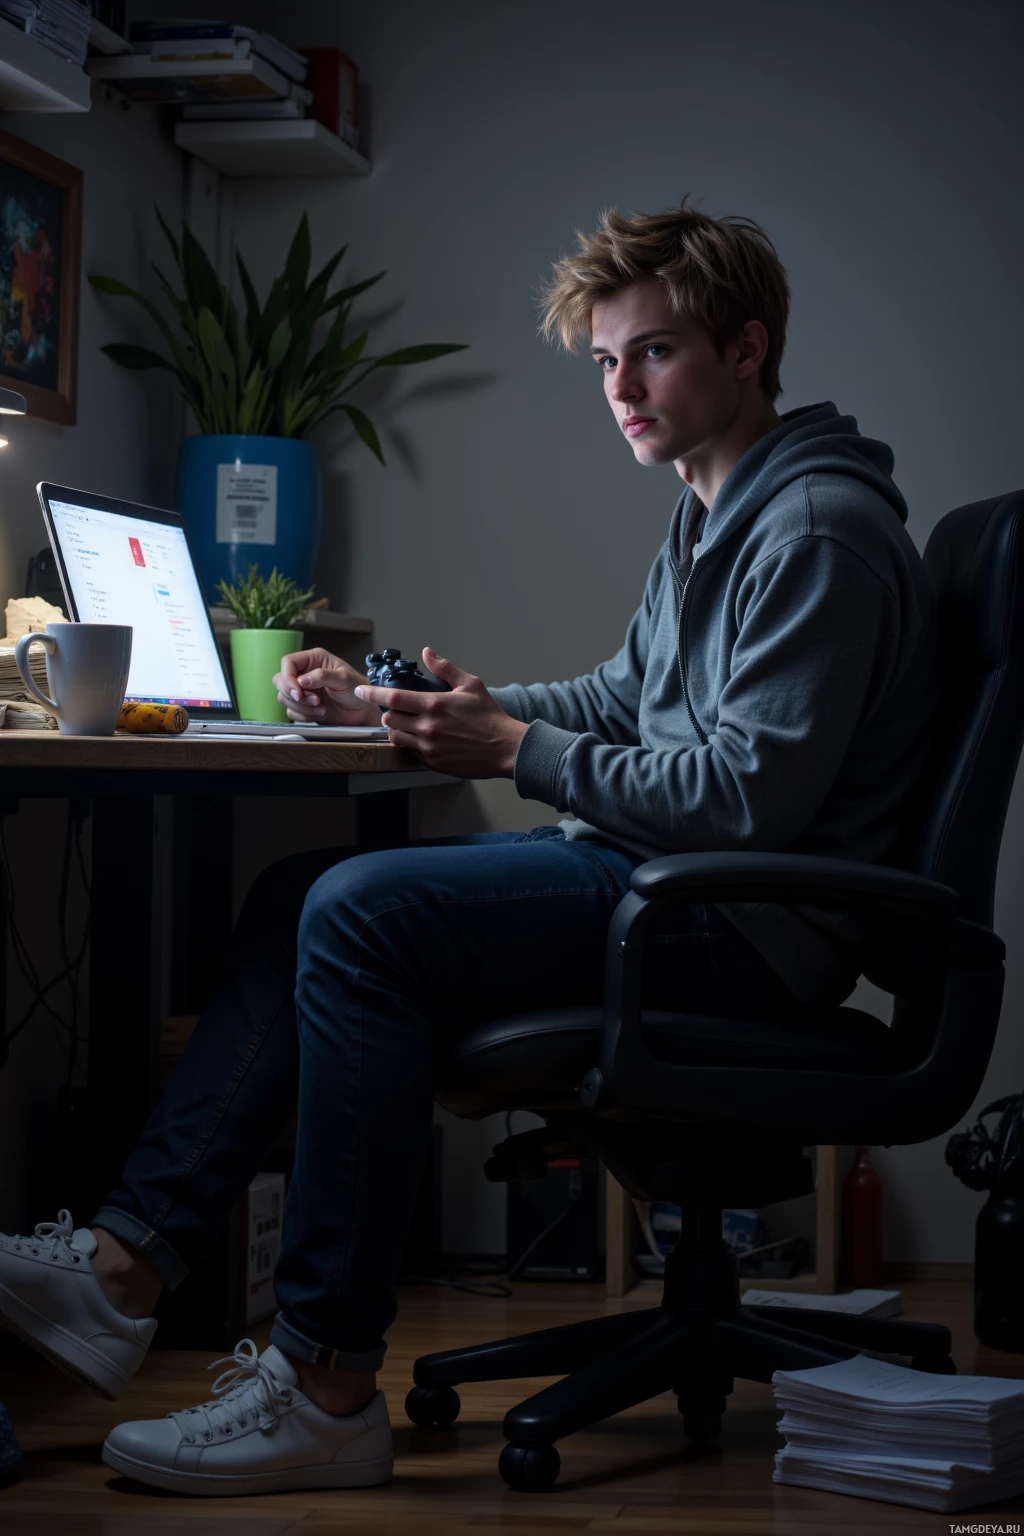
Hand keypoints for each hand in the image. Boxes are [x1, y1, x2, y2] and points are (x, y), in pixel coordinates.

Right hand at [273, 647, 377, 726]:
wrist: (362, 711)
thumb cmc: (357, 690)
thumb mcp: (344, 678)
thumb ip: (322, 676)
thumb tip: (302, 680)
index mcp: (313, 659)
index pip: (288, 662)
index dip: (288, 677)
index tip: (298, 692)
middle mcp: (305, 673)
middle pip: (279, 679)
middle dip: (293, 694)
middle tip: (313, 701)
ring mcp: (303, 690)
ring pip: (284, 697)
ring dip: (301, 707)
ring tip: (322, 708)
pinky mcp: (303, 706)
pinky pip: (291, 712)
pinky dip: (304, 716)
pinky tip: (321, 713)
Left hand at [354, 648, 528, 776]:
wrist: (505, 748)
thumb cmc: (489, 716)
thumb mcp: (470, 685)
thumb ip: (445, 668)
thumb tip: (428, 652)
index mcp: (434, 705)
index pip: (393, 698)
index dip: (372, 693)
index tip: (361, 690)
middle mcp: (428, 727)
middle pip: (390, 719)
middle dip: (389, 712)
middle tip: (396, 709)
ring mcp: (428, 747)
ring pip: (396, 737)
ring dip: (396, 729)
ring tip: (407, 723)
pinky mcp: (432, 762)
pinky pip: (409, 751)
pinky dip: (410, 743)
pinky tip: (421, 738)